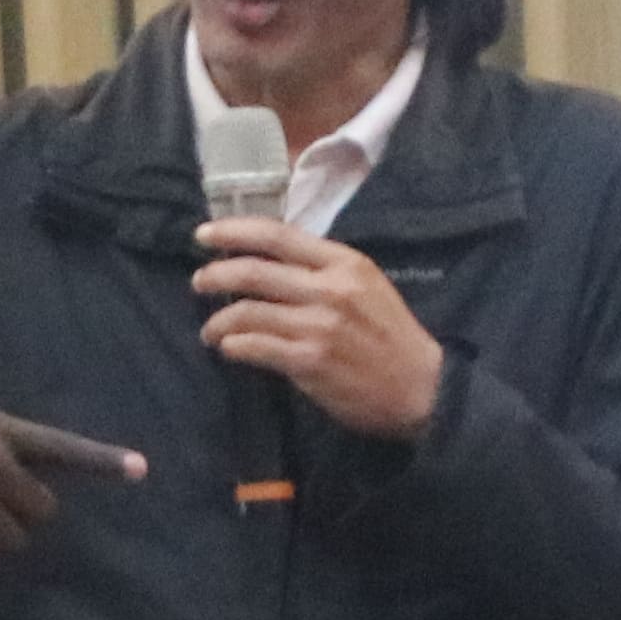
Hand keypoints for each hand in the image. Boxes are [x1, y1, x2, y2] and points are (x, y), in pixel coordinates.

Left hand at [191, 218, 444, 439]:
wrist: (421, 387)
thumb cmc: (390, 336)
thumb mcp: (366, 286)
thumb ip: (323, 270)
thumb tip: (269, 262)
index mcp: (344, 263)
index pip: (277, 236)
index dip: (233, 232)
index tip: (204, 236)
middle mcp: (329, 288)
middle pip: (253, 272)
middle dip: (214, 276)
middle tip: (198, 283)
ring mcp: (319, 326)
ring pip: (247, 312)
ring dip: (218, 321)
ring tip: (211, 331)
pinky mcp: (310, 362)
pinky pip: (255, 347)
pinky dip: (234, 346)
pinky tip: (230, 350)